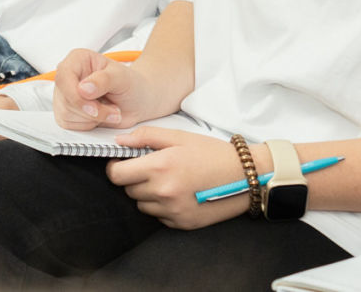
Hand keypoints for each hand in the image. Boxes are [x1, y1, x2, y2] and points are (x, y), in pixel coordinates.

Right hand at [53, 48, 141, 130]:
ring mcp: (65, 95)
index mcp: (78, 59)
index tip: (94, 109)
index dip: (76, 96)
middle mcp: (67, 76)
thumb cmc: (130, 85)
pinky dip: (88, 126)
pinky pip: (69, 125)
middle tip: (114, 110)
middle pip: (65, 99)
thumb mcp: (122, 78)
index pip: (63, 77)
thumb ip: (104, 80)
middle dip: (91, 111)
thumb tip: (83, 88)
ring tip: (110, 110)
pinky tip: (100, 117)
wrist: (136, 102)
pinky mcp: (66, 113)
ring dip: (92, 119)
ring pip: (66, 114)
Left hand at [105, 128, 253, 230]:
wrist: (244, 176)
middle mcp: (163, 192)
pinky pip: (158, 216)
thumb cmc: (212, 153)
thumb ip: (146, 137)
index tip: (123, 162)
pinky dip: (162, 206)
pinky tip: (179, 194)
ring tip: (168, 181)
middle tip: (153, 168)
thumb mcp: (179, 137)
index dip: (116, 167)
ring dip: (148, 194)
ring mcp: (172, 211)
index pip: (117, 175)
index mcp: (160, 168)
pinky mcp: (181, 224)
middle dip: (134, 178)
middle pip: (128, 190)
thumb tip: (119, 141)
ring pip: (142, 205)